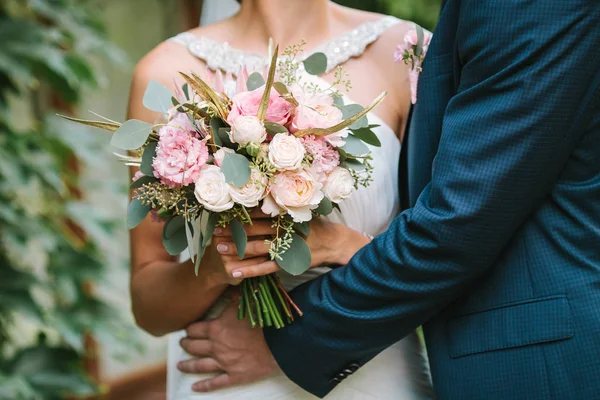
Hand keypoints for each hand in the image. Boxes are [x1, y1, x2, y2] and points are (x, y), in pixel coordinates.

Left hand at [177, 296, 279, 391]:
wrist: (279, 341)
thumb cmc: (262, 319)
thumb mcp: (246, 300)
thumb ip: (233, 292)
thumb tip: (227, 279)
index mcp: (216, 328)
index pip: (195, 329)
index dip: (189, 329)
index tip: (187, 329)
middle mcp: (215, 346)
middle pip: (194, 346)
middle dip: (186, 344)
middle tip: (183, 344)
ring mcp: (224, 363)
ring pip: (200, 365)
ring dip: (188, 365)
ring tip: (180, 366)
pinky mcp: (234, 376)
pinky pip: (215, 383)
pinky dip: (204, 386)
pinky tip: (195, 388)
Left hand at [214, 215, 370, 278]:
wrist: (333, 242)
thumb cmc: (312, 224)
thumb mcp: (299, 210)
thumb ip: (280, 206)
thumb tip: (258, 194)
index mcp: (285, 215)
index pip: (258, 213)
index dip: (239, 215)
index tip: (222, 215)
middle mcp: (283, 230)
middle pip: (253, 230)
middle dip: (232, 231)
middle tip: (214, 232)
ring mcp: (285, 247)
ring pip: (256, 249)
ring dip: (236, 249)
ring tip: (218, 250)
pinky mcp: (286, 262)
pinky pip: (264, 268)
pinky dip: (249, 271)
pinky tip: (234, 273)